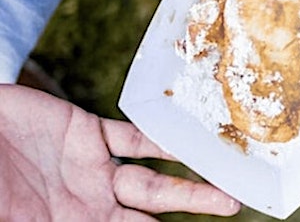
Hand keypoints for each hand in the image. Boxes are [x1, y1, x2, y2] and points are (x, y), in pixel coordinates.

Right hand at [0, 85, 239, 219]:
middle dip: (192, 210)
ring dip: (191, 184)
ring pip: (154, 179)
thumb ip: (39, 221)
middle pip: (151, 212)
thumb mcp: (10, 217)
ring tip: (227, 189)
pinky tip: (191, 142)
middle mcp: (88, 203)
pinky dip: (162, 139)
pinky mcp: (85, 133)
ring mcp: (90, 168)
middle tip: (232, 208)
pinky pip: (132, 137)